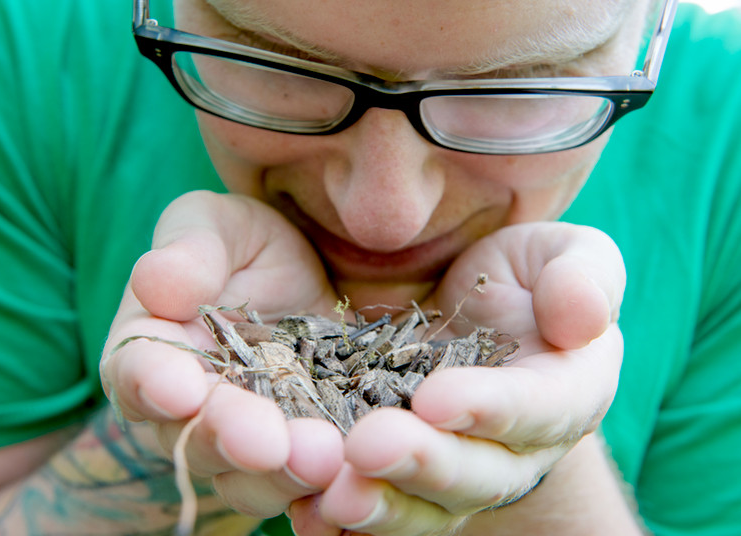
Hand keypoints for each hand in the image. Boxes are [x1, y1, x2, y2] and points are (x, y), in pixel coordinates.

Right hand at [100, 191, 344, 519]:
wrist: (314, 278)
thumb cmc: (247, 247)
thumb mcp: (218, 226)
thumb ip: (189, 250)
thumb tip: (156, 284)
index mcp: (154, 351)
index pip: (137, 372)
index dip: (153, 384)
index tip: (182, 388)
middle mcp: (193, 411)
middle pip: (198, 439)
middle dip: (229, 440)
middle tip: (266, 441)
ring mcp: (251, 439)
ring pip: (250, 479)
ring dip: (280, 476)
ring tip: (321, 458)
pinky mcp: (304, 451)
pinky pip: (309, 483)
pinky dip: (327, 486)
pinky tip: (354, 473)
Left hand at [288, 222, 625, 535]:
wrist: (470, 317)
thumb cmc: (522, 278)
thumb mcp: (562, 256)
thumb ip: (584, 276)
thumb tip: (582, 317)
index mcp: (565, 392)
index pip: (539, 409)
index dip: (491, 409)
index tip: (435, 399)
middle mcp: (517, 449)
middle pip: (478, 475)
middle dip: (423, 465)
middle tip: (367, 449)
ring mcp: (459, 474)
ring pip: (426, 508)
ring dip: (381, 508)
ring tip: (333, 498)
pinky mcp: (407, 481)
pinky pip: (383, 510)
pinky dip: (348, 524)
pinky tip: (307, 516)